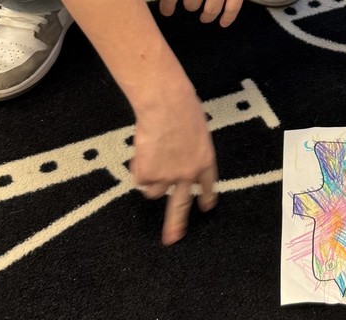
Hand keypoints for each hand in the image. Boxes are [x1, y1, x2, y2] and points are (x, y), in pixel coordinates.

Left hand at [127, 0, 264, 26]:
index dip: (166, 6)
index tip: (167, 11)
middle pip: (191, 5)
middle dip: (188, 4)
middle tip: (191, 1)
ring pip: (210, 11)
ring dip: (205, 15)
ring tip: (204, 15)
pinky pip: (232, 9)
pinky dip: (226, 19)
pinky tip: (222, 22)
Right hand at [131, 90, 218, 245]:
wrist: (166, 105)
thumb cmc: (183, 107)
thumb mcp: (196, 129)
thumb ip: (189, 148)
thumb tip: (178, 156)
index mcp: (205, 161)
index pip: (208, 185)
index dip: (206, 196)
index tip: (206, 207)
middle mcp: (187, 175)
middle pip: (181, 205)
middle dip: (176, 224)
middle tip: (172, 239)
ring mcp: (167, 177)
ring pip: (153, 191)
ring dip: (150, 178)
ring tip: (150, 156)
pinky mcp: (148, 175)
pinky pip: (139, 177)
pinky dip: (138, 167)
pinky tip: (143, 149)